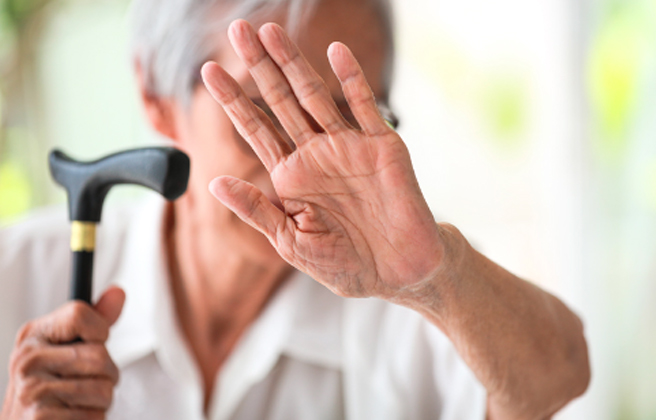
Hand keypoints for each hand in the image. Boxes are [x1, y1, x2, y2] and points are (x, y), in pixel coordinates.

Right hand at [1, 288, 124, 419]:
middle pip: (100, 355)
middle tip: (88, 384)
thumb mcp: (68, 349)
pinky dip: (93, 419)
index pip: (79, 314)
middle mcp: (26, 360)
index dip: (100, 332)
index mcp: (32, 336)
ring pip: (103, 388)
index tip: (92, 344)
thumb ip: (95, 321)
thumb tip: (119, 290)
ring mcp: (30, 390)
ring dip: (102, 401)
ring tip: (79, 404)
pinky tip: (72, 419)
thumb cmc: (54, 388)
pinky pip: (94, 415)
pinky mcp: (39, 418)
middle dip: (107, 375)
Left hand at [201, 21, 445, 299]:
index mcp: (291, 176)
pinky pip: (364, 106)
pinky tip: (334, 52)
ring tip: (270, 32)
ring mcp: (348, 146)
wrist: (400, 274)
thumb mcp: (292, 242)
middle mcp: (316, 154)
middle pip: (280, 101)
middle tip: (237, 30)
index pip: (255, 129)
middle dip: (259, 66)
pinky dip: (351, 78)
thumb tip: (214, 182)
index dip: (233, 100)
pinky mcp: (381, 146)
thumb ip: (257, 209)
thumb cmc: (346, 264)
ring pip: (315, 96)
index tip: (208, 72)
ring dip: (293, 63)